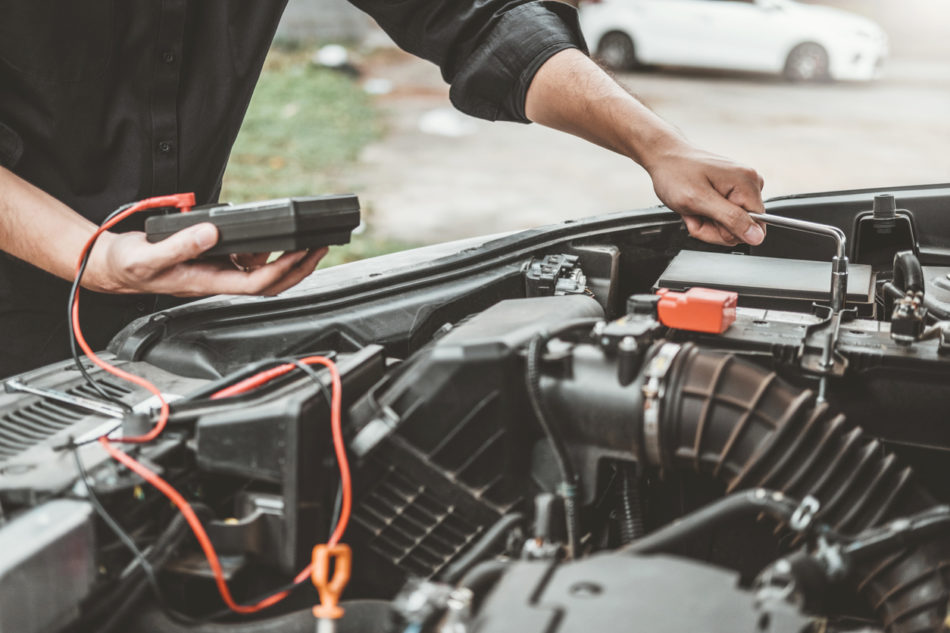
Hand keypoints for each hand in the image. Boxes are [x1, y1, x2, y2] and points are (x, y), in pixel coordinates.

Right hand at [86, 223, 325, 295]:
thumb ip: (181, 245)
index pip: (256, 283)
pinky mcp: (216, 261)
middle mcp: (219, 280)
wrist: (115, 265)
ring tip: (309, 239)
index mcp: (208, 283)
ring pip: (263, 271)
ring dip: (289, 258)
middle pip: (270, 281)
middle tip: (321, 246)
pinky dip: (269, 250)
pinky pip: (251, 260)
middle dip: (299, 266)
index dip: (283, 270)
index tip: (303, 253)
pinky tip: (275, 237)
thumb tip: (212, 232)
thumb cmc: (130, 265)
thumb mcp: (149, 256)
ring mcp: (219, 272)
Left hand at [645, 141, 765, 246]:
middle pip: (741, 229)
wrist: (665, 157)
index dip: (726, 232)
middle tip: (695, 212)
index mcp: (748, 184)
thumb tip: (757, 236)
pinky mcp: (732, 191)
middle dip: (712, 227)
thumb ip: (731, 219)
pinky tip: (696, 205)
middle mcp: (750, 183)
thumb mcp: (699, 201)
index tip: (706, 219)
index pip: (755, 229)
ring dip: (706, 222)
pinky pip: (723, 217)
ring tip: (693, 207)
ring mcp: (741, 187)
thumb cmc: (676, 173)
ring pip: (729, 226)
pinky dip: (705, 216)